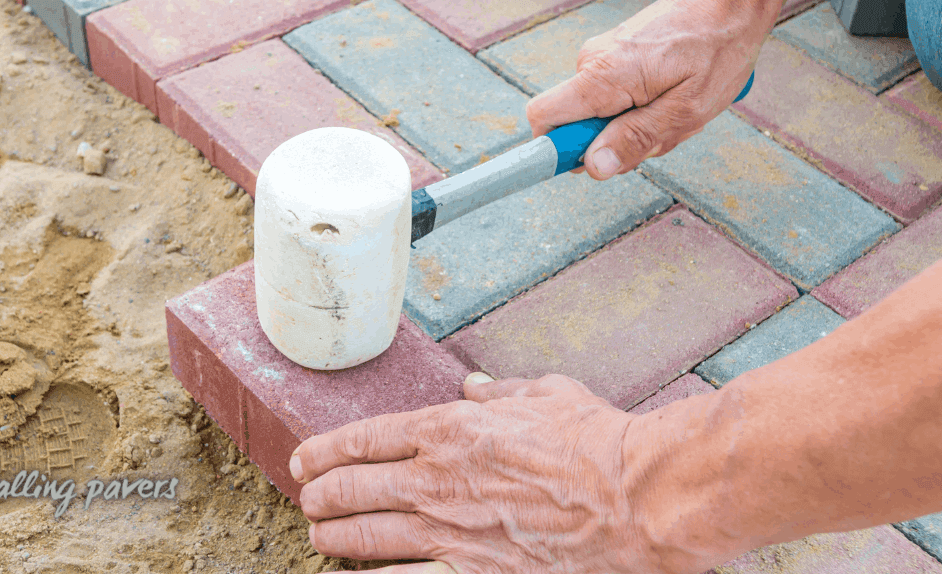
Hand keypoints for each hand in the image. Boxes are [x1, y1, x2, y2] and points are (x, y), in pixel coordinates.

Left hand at [290, 373, 665, 572]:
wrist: (635, 498)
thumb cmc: (597, 441)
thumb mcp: (548, 394)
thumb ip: (502, 392)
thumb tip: (475, 385)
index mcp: (450, 429)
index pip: (365, 438)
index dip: (326, 449)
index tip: (305, 459)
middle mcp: (437, 479)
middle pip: (353, 488)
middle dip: (320, 494)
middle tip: (308, 500)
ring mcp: (449, 530)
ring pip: (365, 536)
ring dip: (333, 537)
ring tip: (318, 537)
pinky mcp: (471, 572)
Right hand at [526, 0, 771, 179]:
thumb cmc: (717, 47)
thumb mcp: (686, 108)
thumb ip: (637, 138)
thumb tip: (594, 165)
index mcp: (604, 75)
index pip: (544, 117)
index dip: (557, 148)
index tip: (588, 163)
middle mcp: (593, 62)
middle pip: (577, 124)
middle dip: (616, 141)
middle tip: (662, 130)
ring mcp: (602, 57)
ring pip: (601, 115)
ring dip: (635, 125)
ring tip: (674, 108)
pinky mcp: (615, 57)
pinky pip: (614, 98)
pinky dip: (641, 108)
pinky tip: (671, 96)